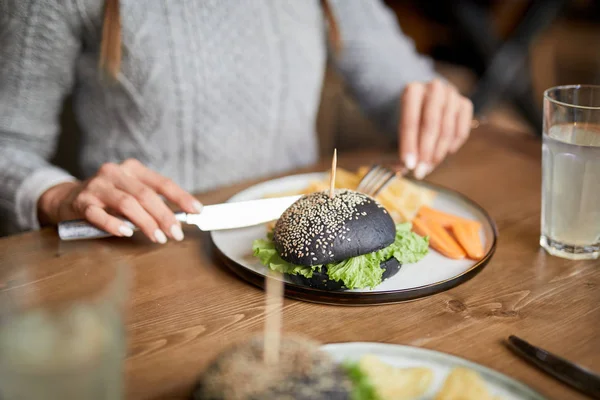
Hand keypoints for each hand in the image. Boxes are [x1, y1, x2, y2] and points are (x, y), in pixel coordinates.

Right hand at [38, 159, 202, 242]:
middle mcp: (115, 173)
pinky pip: (99, 215)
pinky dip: (114, 225)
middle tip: (176, 234)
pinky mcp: (81, 203)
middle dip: (164, 216)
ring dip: (145, 223)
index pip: (162, 183)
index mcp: (132, 169)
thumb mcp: (131, 191)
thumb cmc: (108, 198)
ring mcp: (97, 187)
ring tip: (158, 238)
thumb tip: (179, 219)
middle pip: (145, 195)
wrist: (67, 198)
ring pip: (126, 204)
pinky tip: (126, 233)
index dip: (181, 197)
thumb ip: (151, 201)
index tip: (196, 210)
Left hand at [399, 79, 473, 178]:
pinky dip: (453, 144)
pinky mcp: (465, 103)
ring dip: (439, 152)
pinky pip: (462, 130)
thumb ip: (401, 144)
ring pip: (448, 128)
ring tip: (429, 166)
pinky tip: (445, 153)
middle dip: (426, 151)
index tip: (408, 164)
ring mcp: (452, 94)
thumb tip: (406, 167)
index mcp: (412, 90)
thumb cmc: (407, 117)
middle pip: (431, 123)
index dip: (409, 144)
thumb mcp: (395, 126)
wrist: (423, 99)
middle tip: (420, 171)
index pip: (410, 120)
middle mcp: (434, 88)